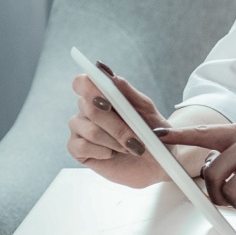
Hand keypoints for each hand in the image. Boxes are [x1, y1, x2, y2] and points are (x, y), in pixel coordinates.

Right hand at [67, 65, 168, 188]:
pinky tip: (113, 153)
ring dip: (115, 141)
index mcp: (102, 94)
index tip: (108, 103)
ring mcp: (79, 128)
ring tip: (131, 147)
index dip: (90, 90)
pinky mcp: (77, 149)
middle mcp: (86, 109)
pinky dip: (103, 152)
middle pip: (90, 109)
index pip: (82, 82)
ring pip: (90, 130)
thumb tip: (108, 74)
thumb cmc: (153, 131)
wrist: (158, 160)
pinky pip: (81, 147)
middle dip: (118, 126)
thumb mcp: (147, 110)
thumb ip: (127, 92)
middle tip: (137, 139)